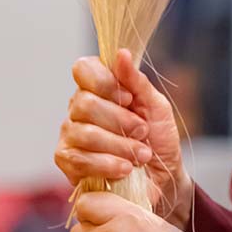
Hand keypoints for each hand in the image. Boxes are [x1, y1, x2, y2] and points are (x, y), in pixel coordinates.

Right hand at [55, 49, 193, 226]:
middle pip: (85, 103)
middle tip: (142, 131)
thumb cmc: (158, 139)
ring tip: (141, 155)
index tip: (128, 98)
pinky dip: (107, 164)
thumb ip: (137, 82)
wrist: (163, 178)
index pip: (83, 69)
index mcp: (98, 88)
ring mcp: (70, 135)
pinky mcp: (68, 162)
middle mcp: (78, 109)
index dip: (104, 82)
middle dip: (120, 120)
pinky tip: (125, 168)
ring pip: (84, 133)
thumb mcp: (156, 107)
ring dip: (119, 145)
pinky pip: (80, 159)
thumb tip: (121, 53)